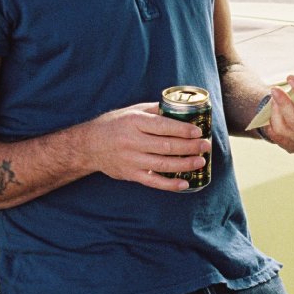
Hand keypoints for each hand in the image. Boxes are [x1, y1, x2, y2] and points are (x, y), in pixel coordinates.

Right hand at [83, 103, 209, 191]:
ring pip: (163, 164)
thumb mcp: (131, 111)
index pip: (163, 126)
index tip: (198, 131)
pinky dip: (170, 184)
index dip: (183, 129)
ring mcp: (131, 160)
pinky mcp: (130, 174)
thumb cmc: (114, 125)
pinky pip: (153, 181)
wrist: (88, 146)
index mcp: (134, 122)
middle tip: (205, 146)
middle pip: (166, 146)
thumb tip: (180, 108)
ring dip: (184, 164)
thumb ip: (155, 110)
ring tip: (200, 161)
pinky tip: (184, 183)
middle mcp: (132, 142)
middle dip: (189, 147)